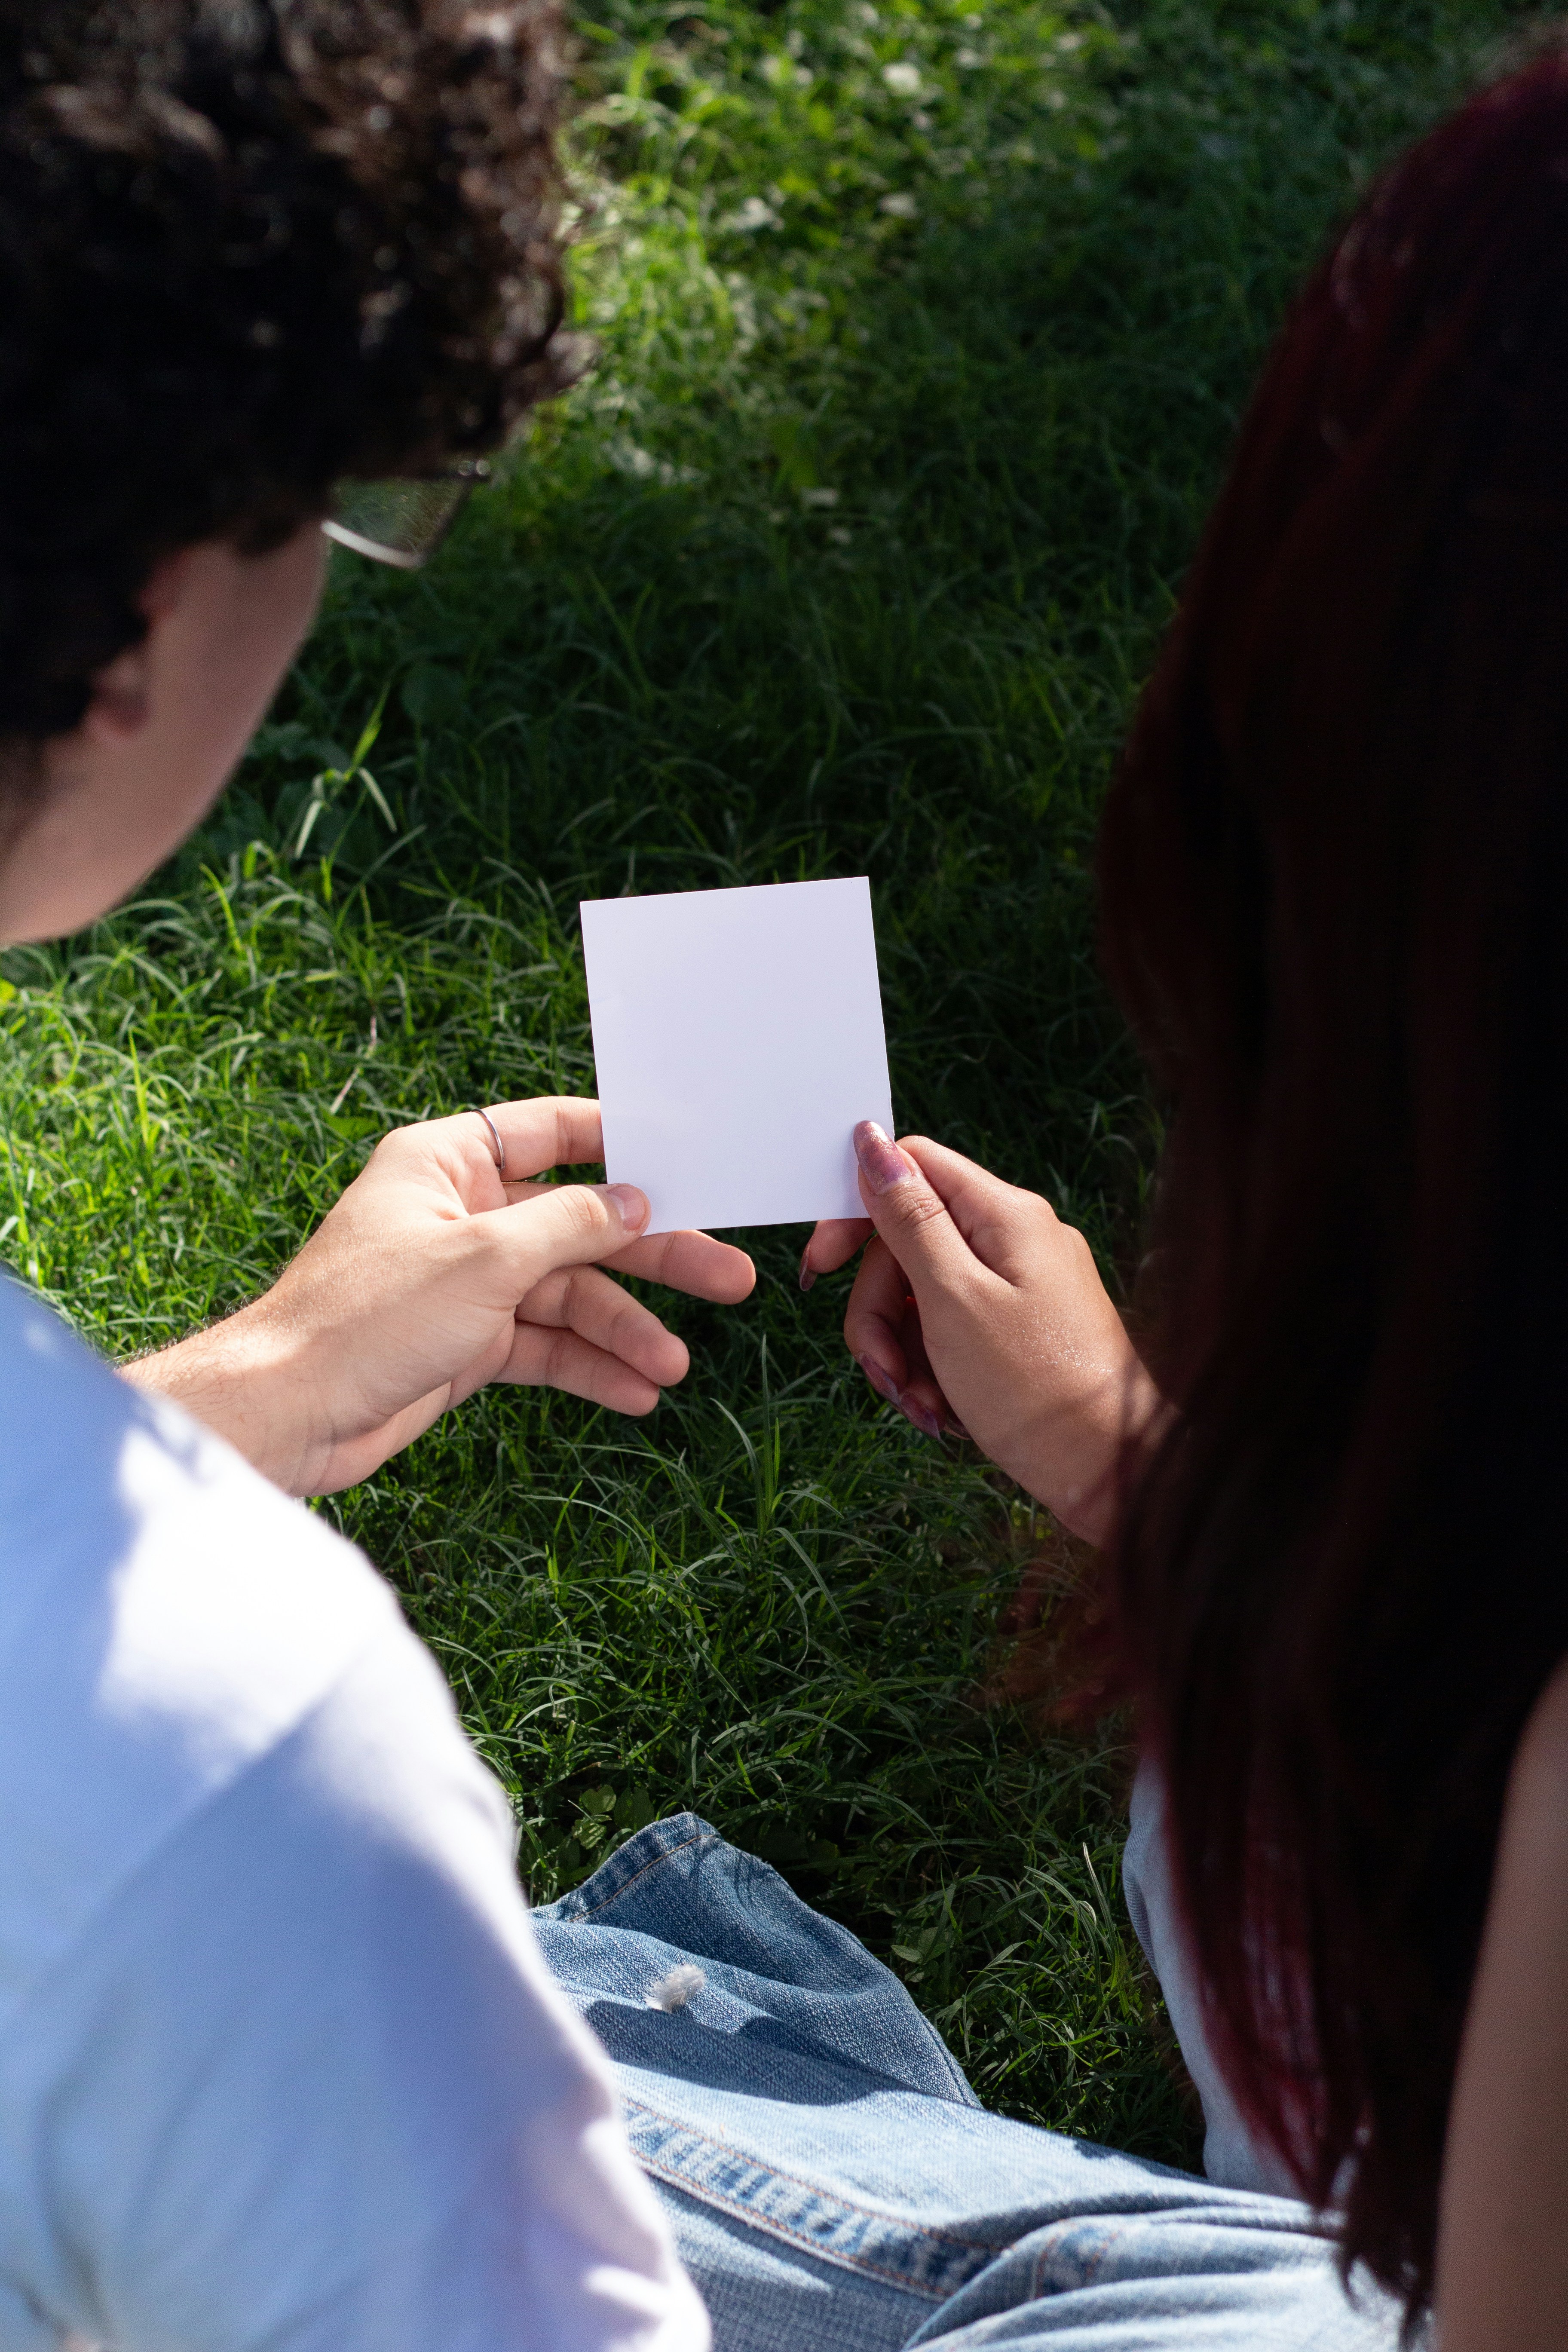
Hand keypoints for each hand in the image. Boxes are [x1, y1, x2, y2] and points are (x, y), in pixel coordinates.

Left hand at [125, 1098, 754, 1495]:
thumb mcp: (485, 1259)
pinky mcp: (465, 1344)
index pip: (551, 1132)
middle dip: (651, 1257)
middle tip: (728, 1278)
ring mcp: (465, 1283)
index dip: (620, 1146)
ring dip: (623, 1330)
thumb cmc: (363, 1319)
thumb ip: (570, 1224)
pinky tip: (635, 1392)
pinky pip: (544, 1347)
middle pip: (579, 1224)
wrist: (288, 1415)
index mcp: (448, 1162)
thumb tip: (634, 1200)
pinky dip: (586, 1367)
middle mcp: (461, 1216)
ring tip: (673, 1366)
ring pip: (568, 1294)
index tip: (687, 1164)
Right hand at [800, 1122, 1163, 1543]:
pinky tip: (942, 1410)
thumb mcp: (953, 1298)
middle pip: (907, 1244)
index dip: (856, 1213)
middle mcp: (1017, 1239)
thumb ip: (909, 1218)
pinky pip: (950, 1331)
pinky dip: (933, 1369)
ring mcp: (1021, 1285)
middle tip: (884, 1372)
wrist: (1110, 1471)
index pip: (911, 1168)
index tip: (822, 1270)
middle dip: (877, 1311)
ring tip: (921, 1405)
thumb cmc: (1036, 1388)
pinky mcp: (1020, 1328)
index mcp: (1005, 1215)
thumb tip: (870, 1139)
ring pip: (920, 1294)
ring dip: (902, 1352)